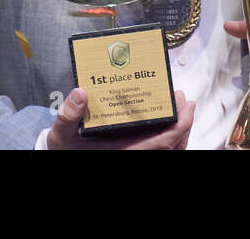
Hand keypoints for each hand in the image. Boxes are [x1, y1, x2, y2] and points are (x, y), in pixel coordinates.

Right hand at [46, 89, 194, 148]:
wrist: (62, 157)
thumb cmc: (64, 150)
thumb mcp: (61, 135)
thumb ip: (68, 116)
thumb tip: (80, 93)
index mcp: (125, 152)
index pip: (162, 142)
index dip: (180, 125)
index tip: (187, 105)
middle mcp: (134, 153)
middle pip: (172, 145)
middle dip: (183, 123)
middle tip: (182, 98)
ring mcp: (134, 152)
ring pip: (167, 147)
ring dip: (177, 128)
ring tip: (176, 104)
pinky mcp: (132, 150)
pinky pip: (158, 146)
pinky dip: (166, 135)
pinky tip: (162, 117)